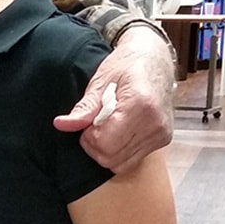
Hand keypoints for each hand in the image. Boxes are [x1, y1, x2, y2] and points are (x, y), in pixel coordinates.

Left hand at [54, 26, 174, 172]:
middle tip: (92, 125)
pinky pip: (133, 160)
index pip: (105, 143)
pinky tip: (117, 131)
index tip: (87, 122)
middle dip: (94, 146)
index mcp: (140, 106)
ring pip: (122, 164)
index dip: (88, 137)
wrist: (154, 59)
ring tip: (105, 126)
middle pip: (112, 158)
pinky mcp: (163, 140)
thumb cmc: (127, 65)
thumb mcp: (100, 81)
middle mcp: (155, 124)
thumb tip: (61, 124)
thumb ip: (83, 108)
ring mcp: (162, 134)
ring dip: (106, 150)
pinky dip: (119, 151)